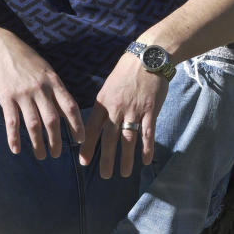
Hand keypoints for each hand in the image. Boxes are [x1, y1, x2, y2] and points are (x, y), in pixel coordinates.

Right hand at [0, 33, 84, 159]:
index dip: (77, 125)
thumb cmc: (27, 61)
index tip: (80, 140)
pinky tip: (16, 150)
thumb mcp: (46, 71)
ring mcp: (23, 94)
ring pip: (33, 124)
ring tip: (41, 156)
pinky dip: (14, 137)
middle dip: (56, 140)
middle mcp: (40, 89)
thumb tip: (67, 114)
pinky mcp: (6, 97)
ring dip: (38, 143)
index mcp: (53, 82)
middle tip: (57, 154)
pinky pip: (11, 121)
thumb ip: (56, 91)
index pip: (70, 107)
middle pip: (52, 120)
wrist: (1, 48)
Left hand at [78, 53, 167, 177]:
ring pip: (127, 139)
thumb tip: (97, 122)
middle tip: (104, 176)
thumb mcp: (108, 85)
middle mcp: (116, 108)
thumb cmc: (126, 71)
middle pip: (109, 138)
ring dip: (125, 159)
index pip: (92, 128)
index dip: (87, 146)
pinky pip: (147, 133)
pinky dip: (147, 148)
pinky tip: (145, 161)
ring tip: (123, 174)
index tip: (83, 161)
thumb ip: (103, 104)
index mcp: (103, 102)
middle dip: (106, 159)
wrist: (148, 57)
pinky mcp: (150, 110)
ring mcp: (134, 110)